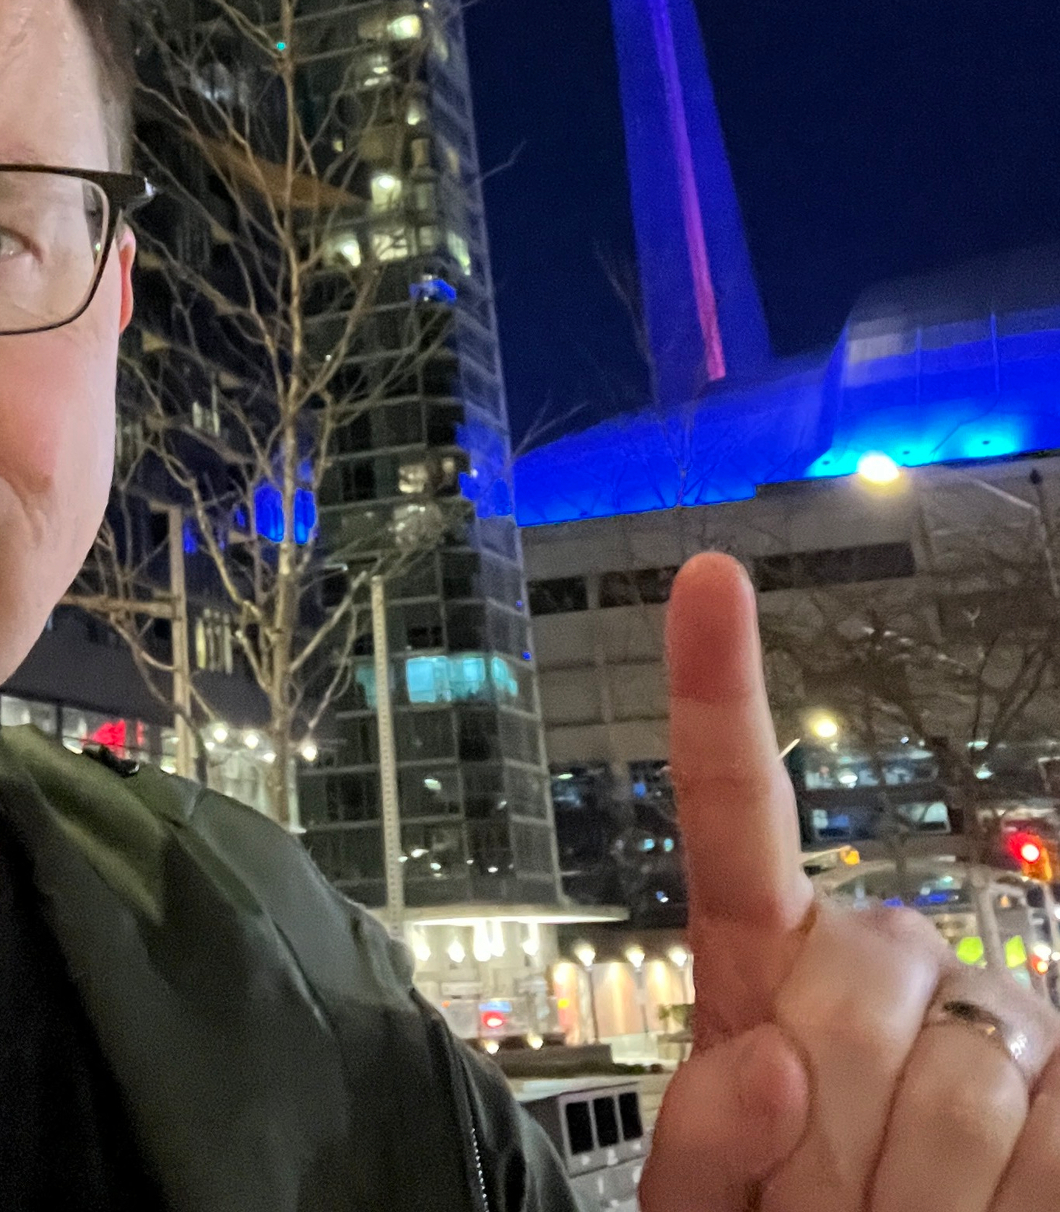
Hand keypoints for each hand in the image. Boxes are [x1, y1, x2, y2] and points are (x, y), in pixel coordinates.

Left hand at [640, 553, 1059, 1209]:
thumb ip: (706, 1138)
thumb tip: (774, 1064)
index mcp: (764, 971)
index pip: (734, 812)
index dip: (716, 692)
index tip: (706, 578)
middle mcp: (883, 963)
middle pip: (862, 981)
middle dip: (835, 1133)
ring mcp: (993, 1020)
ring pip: (971, 1074)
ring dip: (924, 1195)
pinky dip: (1021, 1203)